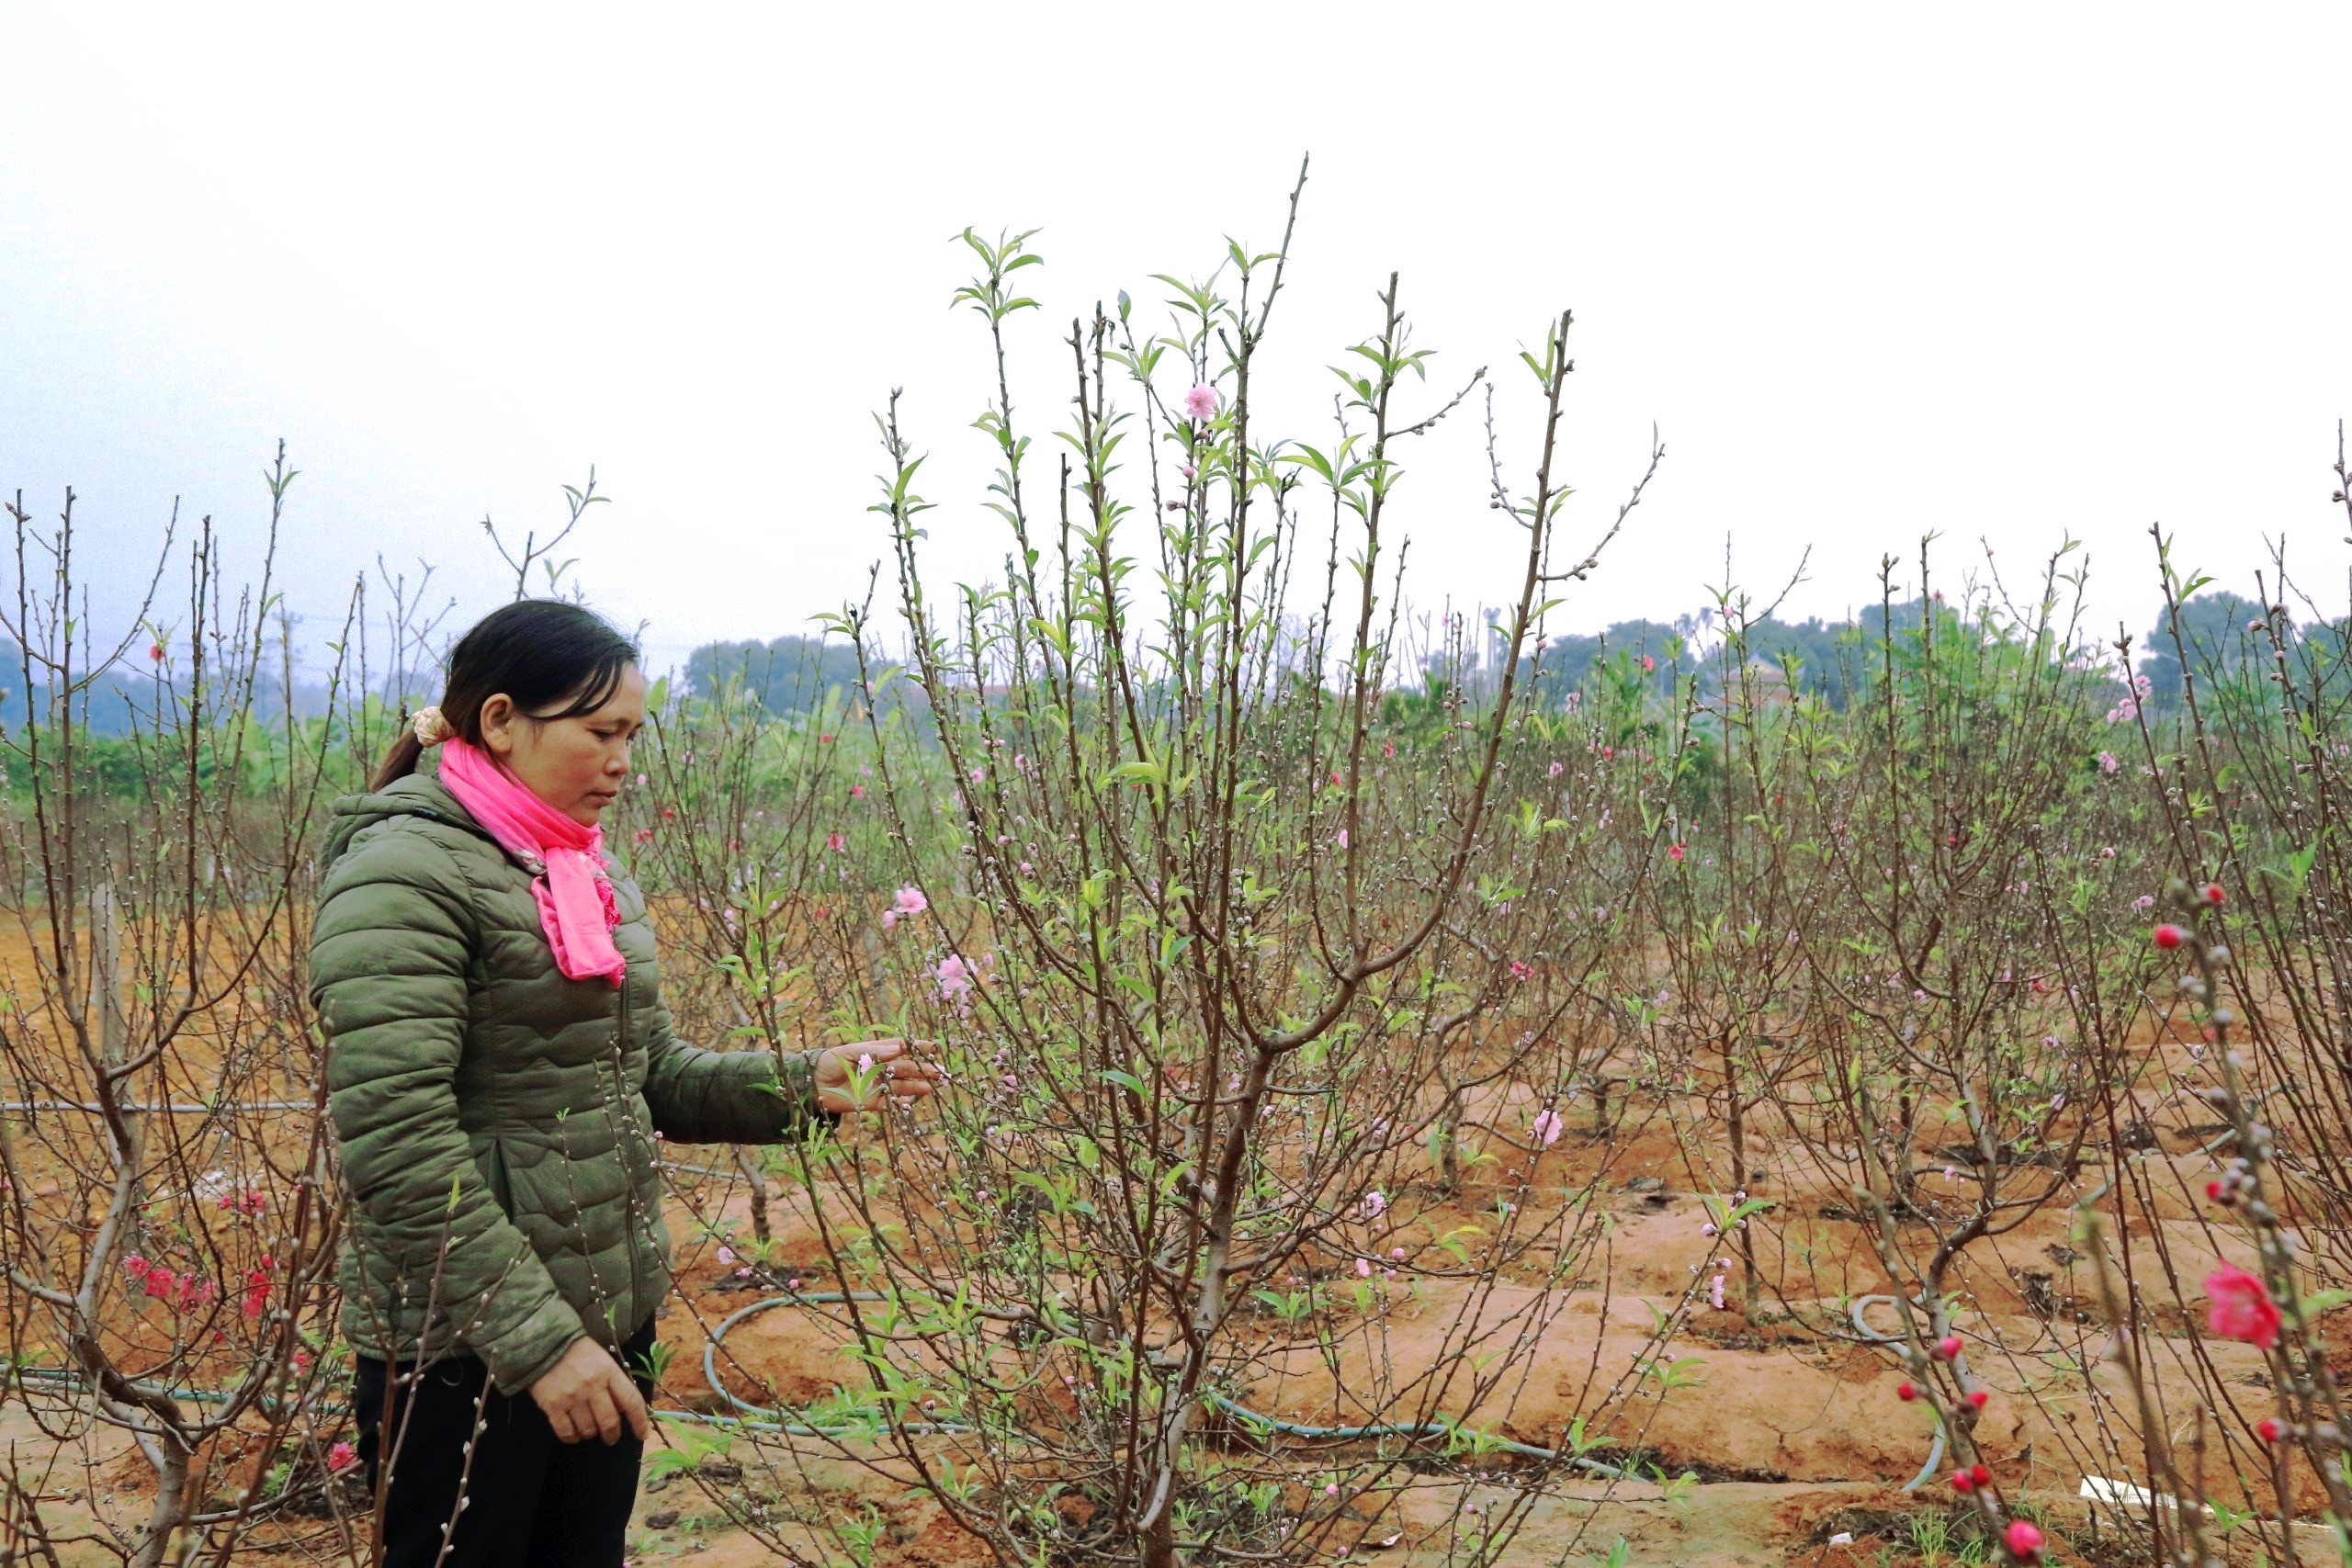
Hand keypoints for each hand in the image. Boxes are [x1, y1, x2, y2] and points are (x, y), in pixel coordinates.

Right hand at [526, 1335, 649, 1445]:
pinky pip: (566, 1432)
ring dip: (591, 1433)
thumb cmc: (578, 1352)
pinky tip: (573, 1434)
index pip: (631, 1401)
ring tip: (589, 1429)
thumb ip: (613, 1382)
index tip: (643, 1434)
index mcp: (609, 1372)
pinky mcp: (553, 1406)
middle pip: (609, 1421)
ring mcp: (572, 1397)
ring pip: (588, 1429)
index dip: (640, 1421)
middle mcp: (593, 1386)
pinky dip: (572, 1437)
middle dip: (612, 1434)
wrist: (545, 1343)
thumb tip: (624, 1409)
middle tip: (611, 1437)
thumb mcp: (603, 1360)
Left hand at [812, 1037, 943, 1114]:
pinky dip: (900, 1104)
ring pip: (901, 1086)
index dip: (918, 1048)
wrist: (812, 1083)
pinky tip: (911, 1104)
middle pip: (906, 1069)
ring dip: (916, 1087)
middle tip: (939, 1072)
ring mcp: (877, 1085)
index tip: (933, 1048)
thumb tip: (898, 1048)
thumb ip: (873, 1051)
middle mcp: (881, 1068)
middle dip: (923, 1070)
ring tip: (930, 1087)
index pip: (902, 1048)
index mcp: (877, 1052)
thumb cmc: (830, 1061)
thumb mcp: (850, 1051)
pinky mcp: (871, 1102)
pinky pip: (889, 1103)